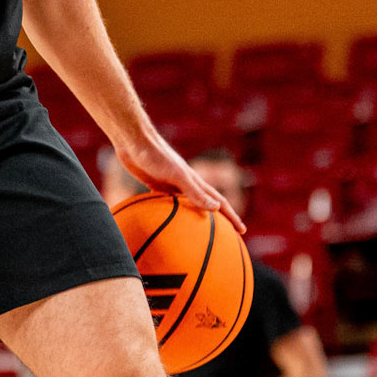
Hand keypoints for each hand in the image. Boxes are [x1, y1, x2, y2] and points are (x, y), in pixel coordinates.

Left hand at [118, 135, 246, 232]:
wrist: (133, 140)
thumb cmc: (156, 157)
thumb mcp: (177, 175)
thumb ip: (194, 191)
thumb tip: (216, 208)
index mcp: (195, 182)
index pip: (219, 203)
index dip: (232, 217)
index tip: (242, 231)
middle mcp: (186, 184)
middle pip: (207, 205)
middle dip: (219, 220)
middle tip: (226, 236)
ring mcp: (171, 184)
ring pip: (188, 205)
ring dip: (196, 217)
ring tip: (199, 232)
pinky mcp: (156, 184)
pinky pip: (168, 204)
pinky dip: (172, 213)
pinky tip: (166, 222)